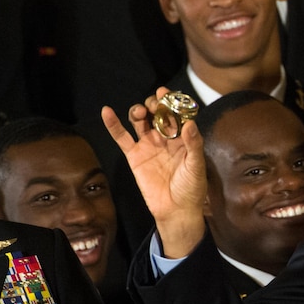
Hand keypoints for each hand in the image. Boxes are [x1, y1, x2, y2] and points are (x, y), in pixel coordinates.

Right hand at [102, 89, 207, 257]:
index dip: (171, 102)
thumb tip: (190, 124)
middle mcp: (165, 138)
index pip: (177, 115)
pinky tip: (107, 111)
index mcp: (183, 138)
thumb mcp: (197, 166)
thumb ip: (193, 144)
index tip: (166, 93)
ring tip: (141, 112)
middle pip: (157, 114)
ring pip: (141, 121)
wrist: (176, 210)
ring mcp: (148, 145)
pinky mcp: (134, 155)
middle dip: (155, 105)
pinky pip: (122, 137)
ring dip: (139, 111)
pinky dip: (113, 124)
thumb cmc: (191, 188)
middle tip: (155, 104)